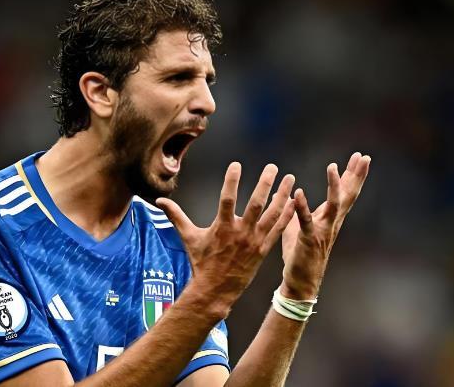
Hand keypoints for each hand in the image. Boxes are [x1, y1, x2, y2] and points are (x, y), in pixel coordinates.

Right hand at [157, 163, 296, 312]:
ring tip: (290, 178)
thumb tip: (158, 200)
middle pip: (256, 204)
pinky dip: (287, 215)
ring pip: (272, 214)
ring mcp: (254, 241)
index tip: (236, 164)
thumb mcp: (188, 237)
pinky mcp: (263, 249)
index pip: (227, 199)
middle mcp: (240, 232)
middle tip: (272, 167)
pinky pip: (278, 229)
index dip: (231, 181)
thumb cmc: (201, 262)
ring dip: (282, 195)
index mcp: (222, 227)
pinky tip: (294, 202)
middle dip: (266, 184)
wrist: (216, 290)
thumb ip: (176, 216)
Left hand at [280, 152, 370, 299]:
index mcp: (330, 218)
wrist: (301, 282)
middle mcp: (331, 223)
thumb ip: (296, 210)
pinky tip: (298, 192)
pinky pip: (306, 221)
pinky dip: (302, 206)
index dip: (353, 174)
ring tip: (332, 167)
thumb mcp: (297, 226)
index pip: (345, 192)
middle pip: (348, 195)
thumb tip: (287, 194)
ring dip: (333, 186)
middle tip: (364, 157)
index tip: (361, 157)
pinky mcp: (309, 240)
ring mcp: (322, 231)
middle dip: (355, 175)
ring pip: (333, 205)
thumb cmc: (299, 254)